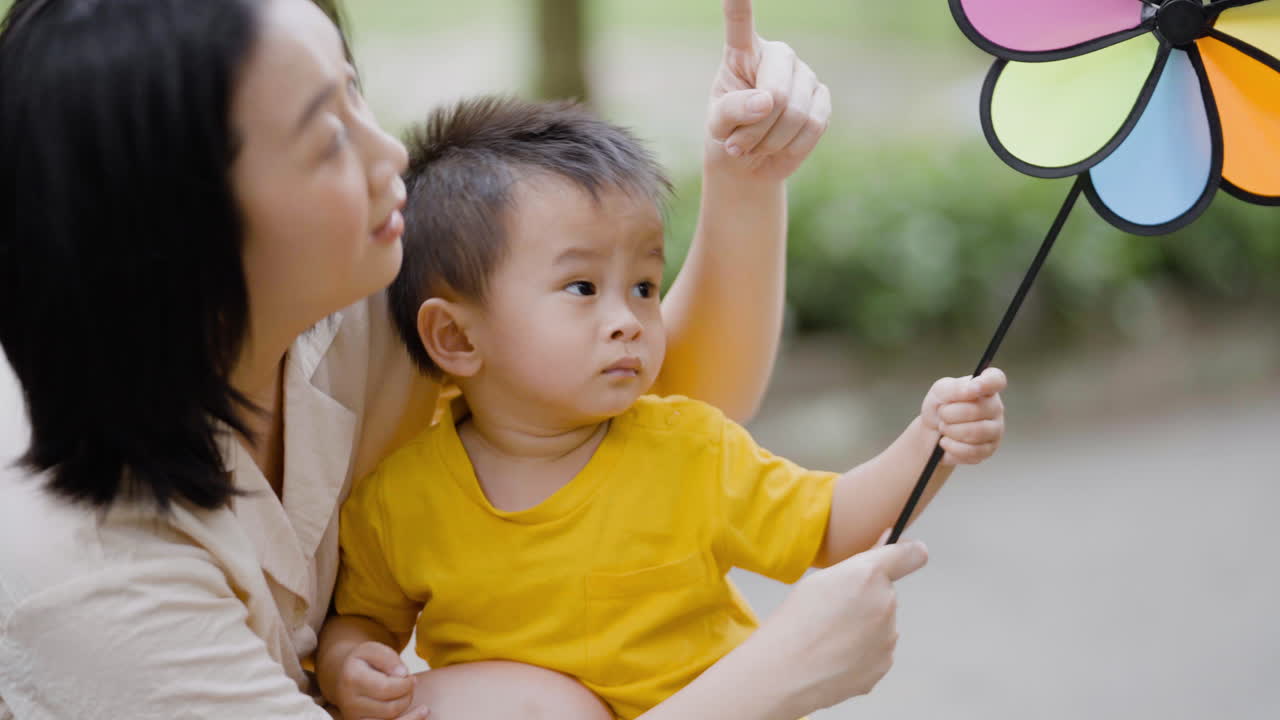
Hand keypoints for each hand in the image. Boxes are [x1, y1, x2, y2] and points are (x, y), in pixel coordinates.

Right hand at [333, 641, 428, 719]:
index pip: (386, 688)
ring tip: (413, 697)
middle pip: (390, 708)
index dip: (405, 684)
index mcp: (352, 679)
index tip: (411, 677)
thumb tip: (402, 674)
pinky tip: (421, 713)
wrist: (343, 676)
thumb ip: (388, 658)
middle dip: (407, 696)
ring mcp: (353, 718)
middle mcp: (349, 703)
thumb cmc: (364, 661)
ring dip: (409, 711)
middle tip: (411, 684)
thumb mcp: (373, 649)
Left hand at [706, 0, 831, 181]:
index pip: (739, 21)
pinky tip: (778, 146)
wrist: (750, 164)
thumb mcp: (718, 125)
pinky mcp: (823, 99)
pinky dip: (791, 146)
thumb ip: (733, 110)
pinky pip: (813, 127)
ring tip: (756, 145)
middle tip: (739, 143)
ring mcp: (805, 75)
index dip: (738, 1)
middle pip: (776, 93)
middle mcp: (778, 55)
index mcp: (743, 51)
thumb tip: (768, 100)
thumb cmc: (729, 136)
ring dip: (770, 142)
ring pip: (796, 115)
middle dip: (756, 128)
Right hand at [755, 535, 928, 713]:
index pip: (909, 555)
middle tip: (834, 610)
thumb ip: (860, 563)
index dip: (910, 552)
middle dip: (867, 598)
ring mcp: (888, 637)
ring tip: (830, 636)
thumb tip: (885, 548)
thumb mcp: (822, 579)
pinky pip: (876, 650)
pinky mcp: (884, 664)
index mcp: (868, 575)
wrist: (785, 671)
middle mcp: (885, 603)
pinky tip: (835, 654)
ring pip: (881, 624)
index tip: (912, 552)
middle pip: (885, 594)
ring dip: (864, 626)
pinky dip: (861, 651)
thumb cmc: (796, 622)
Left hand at [921, 367, 1007, 465]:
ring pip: (976, 432)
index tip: (973, 387)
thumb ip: (955, 387)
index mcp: (985, 387)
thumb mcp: (940, 391)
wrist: (932, 433)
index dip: (987, 383)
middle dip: (951, 413)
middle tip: (942, 414)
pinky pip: (972, 450)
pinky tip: (945, 442)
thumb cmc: (940, 407)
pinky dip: (952, 447)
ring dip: (951, 430)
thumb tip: (971, 389)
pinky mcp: (989, 449)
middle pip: (979, 409)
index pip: (996, 380)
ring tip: (943, 428)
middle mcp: (995, 407)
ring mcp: (995, 430)